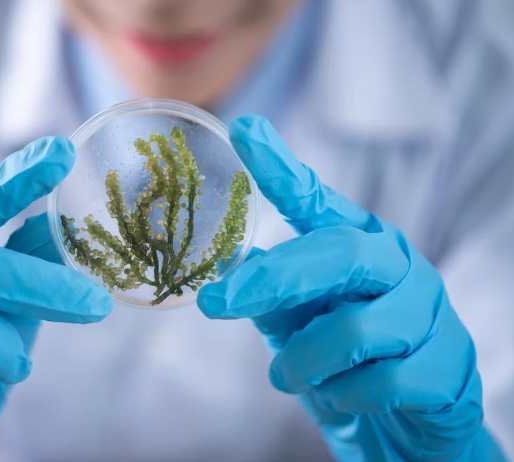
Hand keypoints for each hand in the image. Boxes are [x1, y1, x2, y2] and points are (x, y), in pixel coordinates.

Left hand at [197, 116, 503, 460]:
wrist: (405, 428)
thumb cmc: (345, 364)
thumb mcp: (299, 324)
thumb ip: (273, 296)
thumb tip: (230, 265)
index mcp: (358, 247)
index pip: (318, 201)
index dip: (280, 167)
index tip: (244, 130)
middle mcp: (397, 267)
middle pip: (338, 253)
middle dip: (272, 280)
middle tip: (215, 303)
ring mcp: (429, 316)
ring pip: (355, 330)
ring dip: (305, 361)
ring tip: (288, 376)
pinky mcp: (446, 369)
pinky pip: (379, 383)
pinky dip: (341, 397)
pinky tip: (338, 398)